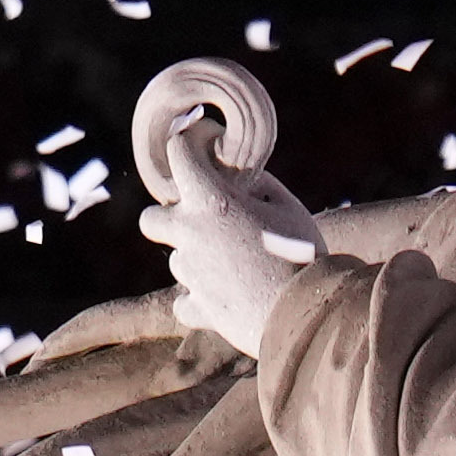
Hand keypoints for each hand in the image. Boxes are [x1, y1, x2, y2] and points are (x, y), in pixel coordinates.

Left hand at [132, 59, 322, 356]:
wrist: (306, 311)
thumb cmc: (302, 252)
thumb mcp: (287, 206)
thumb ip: (256, 185)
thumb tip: (238, 176)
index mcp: (210, 201)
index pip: (179, 153)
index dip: (190, 144)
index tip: (205, 147)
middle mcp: (189, 235)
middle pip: (149, 218)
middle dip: (168, 216)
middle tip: (202, 219)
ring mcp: (189, 274)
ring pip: (177, 260)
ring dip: (197, 258)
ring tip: (238, 264)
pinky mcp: (196, 309)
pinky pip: (186, 300)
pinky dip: (201, 299)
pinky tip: (228, 296)